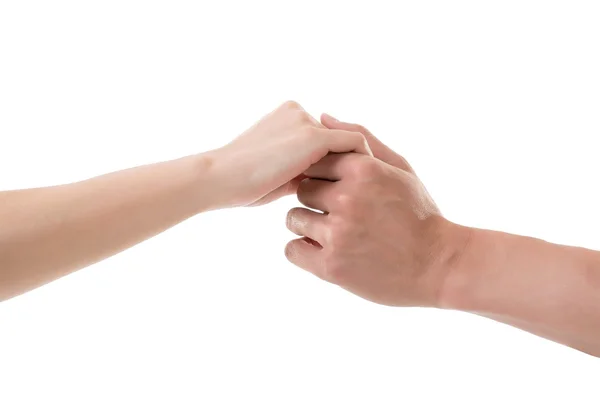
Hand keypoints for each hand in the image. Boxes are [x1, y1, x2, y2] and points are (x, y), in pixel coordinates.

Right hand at [208, 102, 371, 207]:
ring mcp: (307, 122)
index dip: (339, 163)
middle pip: (339, 138)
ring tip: (369, 191)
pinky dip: (364, 163)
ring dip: (361, 164)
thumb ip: (302, 170)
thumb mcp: (279, 172)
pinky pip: (355, 143)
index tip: (352, 188)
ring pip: (349, 140)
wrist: (220, 178)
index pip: (325, 138)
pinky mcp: (313, 136)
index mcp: (287, 117)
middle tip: (368, 191)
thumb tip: (328, 184)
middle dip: (353, 163)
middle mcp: (299, 112)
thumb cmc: (244, 183)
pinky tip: (364, 188)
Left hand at [284, 115, 470, 306]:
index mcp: (364, 170)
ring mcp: (338, 233)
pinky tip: (325, 251)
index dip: (322, 176)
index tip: (336, 190)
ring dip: (308, 226)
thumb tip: (322, 117)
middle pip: (302, 189)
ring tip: (335, 234)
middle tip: (339, 214)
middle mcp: (347, 199)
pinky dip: (303, 251)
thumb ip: (361, 140)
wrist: (439, 266)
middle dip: (316, 200)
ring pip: (294, 218)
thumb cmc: (418, 214)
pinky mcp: (332, 266)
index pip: (315, 161)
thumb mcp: (400, 168)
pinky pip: (292, 250)